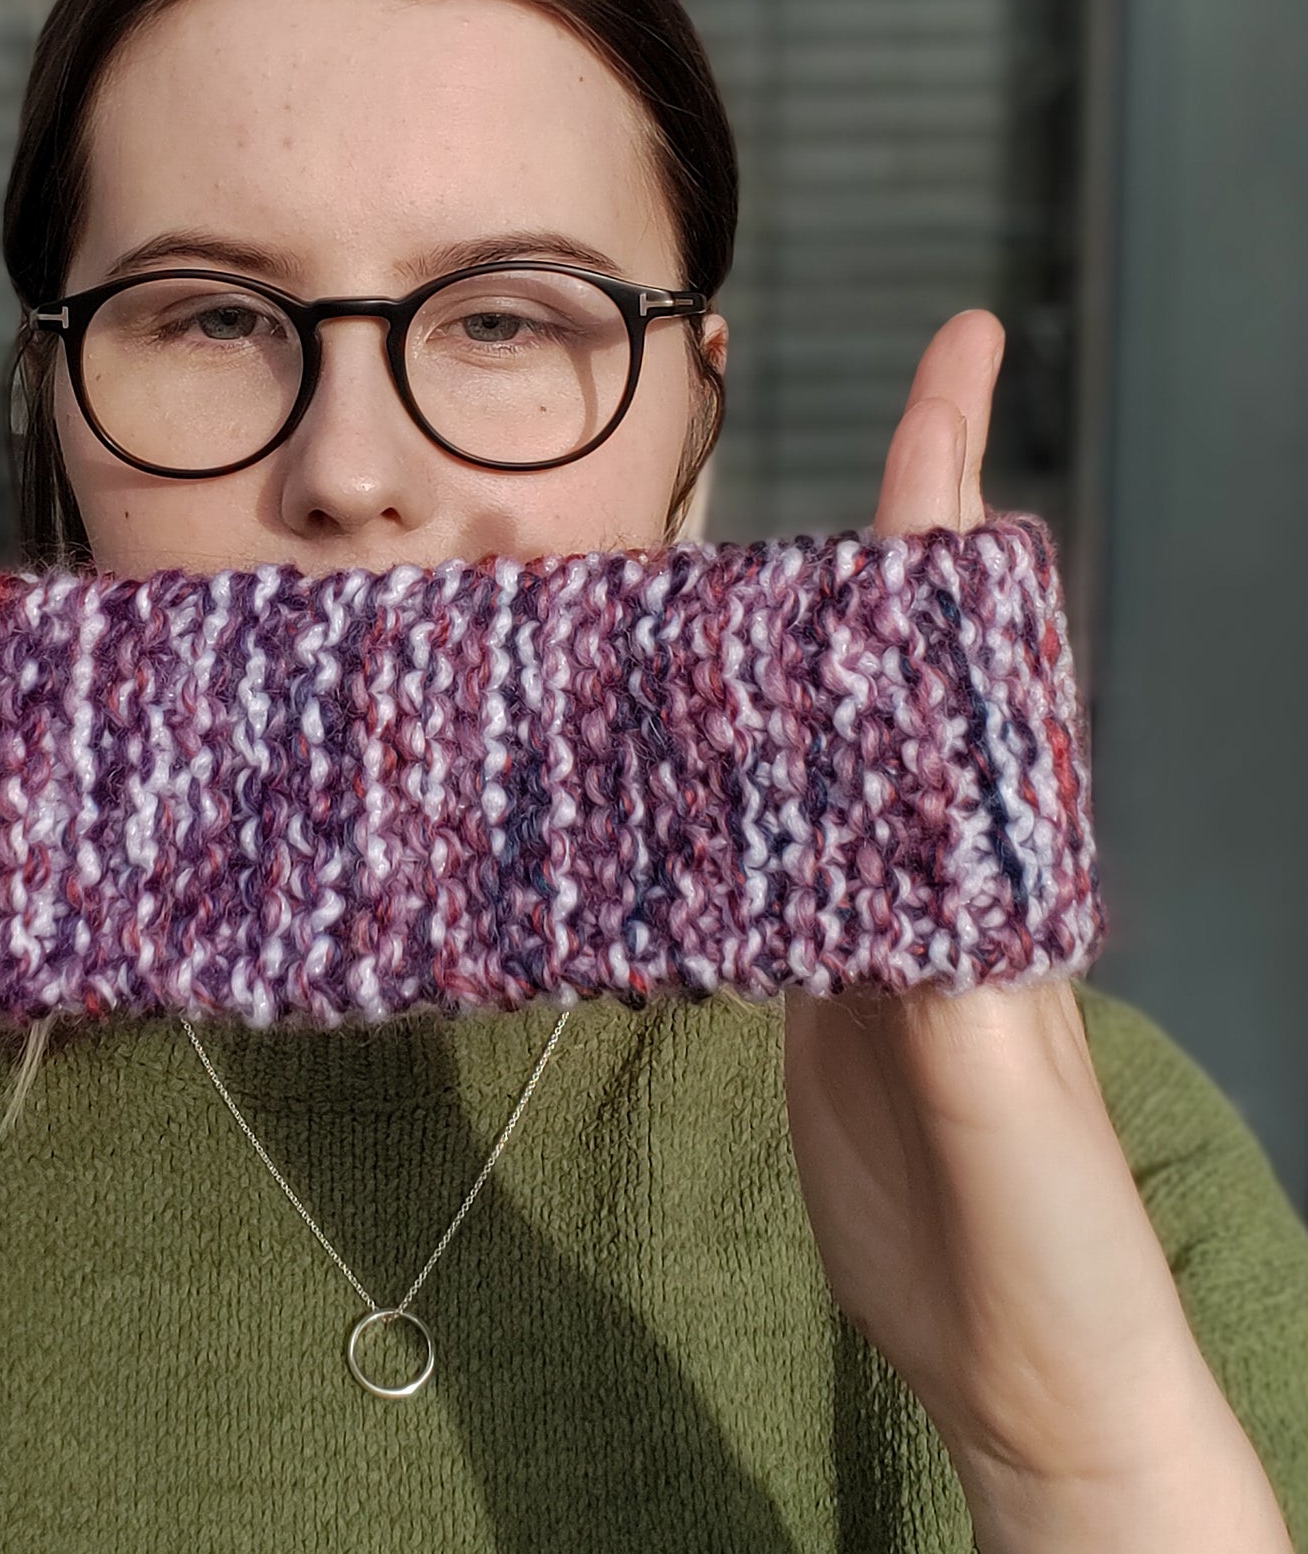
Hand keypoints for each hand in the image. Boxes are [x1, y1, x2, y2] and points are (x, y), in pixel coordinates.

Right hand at [779, 313, 1232, 1494]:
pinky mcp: (812, 978)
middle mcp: (932, 864)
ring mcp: (867, 915)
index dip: (951, 495)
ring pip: (820, 741)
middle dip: (872, 530)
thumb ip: (954, 990)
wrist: (1020, 1357)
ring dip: (778, 642)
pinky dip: (717, 775)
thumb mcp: (1002, 1110)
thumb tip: (893, 868)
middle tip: (833, 419)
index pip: (967, 650)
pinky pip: (760, 844)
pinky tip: (668, 750)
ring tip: (710, 557)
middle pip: (894, 662)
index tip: (958, 357)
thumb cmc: (1046, 1239)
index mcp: (995, 867)